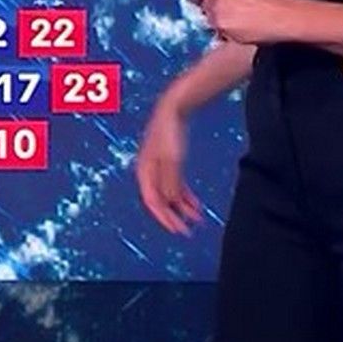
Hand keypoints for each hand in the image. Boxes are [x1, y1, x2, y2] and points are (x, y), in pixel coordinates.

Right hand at [137, 102, 202, 235]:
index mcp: (144, 172)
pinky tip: (196, 206)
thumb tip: (170, 201)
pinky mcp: (169, 163)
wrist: (174, 109)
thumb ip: (170, 181)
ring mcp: (159, 168)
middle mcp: (149, 173)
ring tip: (198, 220)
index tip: (178, 230)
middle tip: (187, 232)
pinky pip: (176, 186)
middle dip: (174, 217)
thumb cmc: (170, 132)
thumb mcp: (173, 159)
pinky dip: (186, 197)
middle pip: (160, 201)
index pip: (152, 202)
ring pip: (170, 195)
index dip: (165, 218)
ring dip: (183, 208)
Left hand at [188, 0, 293, 45]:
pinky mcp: (220, 23)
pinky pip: (218, 33)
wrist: (282, 15)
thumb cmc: (270, 2)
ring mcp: (217, 6)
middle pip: (203, 6)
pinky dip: (226, 34)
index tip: (199, 2)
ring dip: (220, 24)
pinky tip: (242, 31)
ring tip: (242, 24)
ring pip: (210, 21)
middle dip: (213, 12)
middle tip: (232, 17)